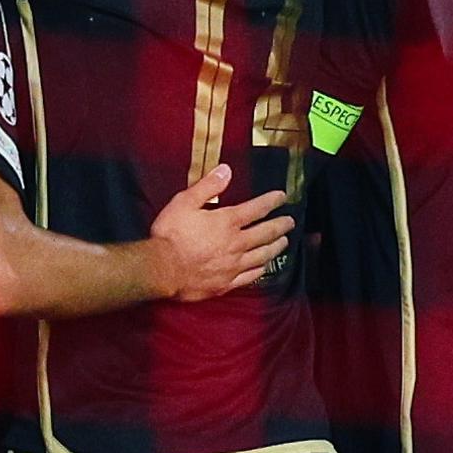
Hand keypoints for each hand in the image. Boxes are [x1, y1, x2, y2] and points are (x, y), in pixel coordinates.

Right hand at [147, 165, 292, 300]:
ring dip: (276, 247)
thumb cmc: (170, 235)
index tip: (282, 197)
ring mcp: (234, 265)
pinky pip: (251, 276)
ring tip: (284, 242)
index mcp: (227, 222)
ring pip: (263, 255)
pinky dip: (261, 269)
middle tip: (290, 221)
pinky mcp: (227, 283)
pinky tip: (265, 266)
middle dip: (281, 225)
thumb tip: (226, 169)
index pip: (257, 208)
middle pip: (266, 233)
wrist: (161, 270)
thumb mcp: (184, 202)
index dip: (272, 201)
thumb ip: (207, 186)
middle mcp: (236, 244)